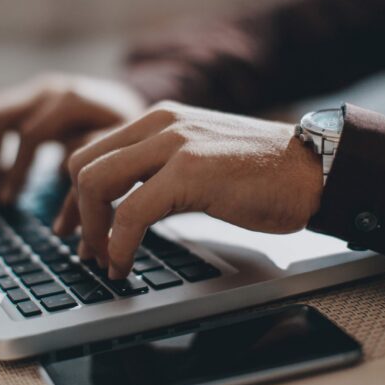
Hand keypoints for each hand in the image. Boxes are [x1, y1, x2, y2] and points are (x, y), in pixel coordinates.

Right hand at [0, 74, 146, 203]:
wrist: (133, 105)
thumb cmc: (131, 135)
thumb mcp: (121, 153)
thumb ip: (91, 175)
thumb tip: (61, 214)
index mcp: (73, 100)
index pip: (30, 135)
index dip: (17, 172)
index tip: (10, 201)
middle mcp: (50, 89)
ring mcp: (36, 89)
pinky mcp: (28, 95)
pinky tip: (2, 172)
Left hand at [54, 102, 322, 278]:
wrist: (313, 169)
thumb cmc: (261, 173)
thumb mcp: (198, 158)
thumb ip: (160, 168)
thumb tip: (124, 205)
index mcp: (159, 119)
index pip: (92, 150)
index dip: (73, 195)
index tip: (71, 227)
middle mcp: (159, 123)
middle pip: (82, 164)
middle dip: (74, 212)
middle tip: (84, 248)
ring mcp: (174, 144)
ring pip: (96, 182)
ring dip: (91, 230)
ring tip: (102, 260)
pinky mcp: (190, 172)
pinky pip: (131, 212)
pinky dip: (118, 244)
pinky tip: (123, 264)